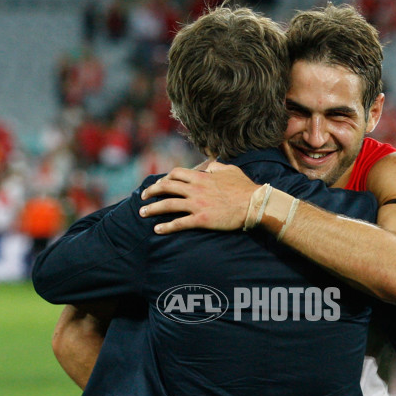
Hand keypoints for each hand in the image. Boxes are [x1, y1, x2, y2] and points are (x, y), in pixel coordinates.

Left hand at [138, 162, 256, 233]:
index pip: (176, 174)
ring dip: (152, 208)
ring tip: (142, 213)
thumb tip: (211, 165)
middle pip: (166, 187)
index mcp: (202, 177)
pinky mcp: (201, 219)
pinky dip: (166, 226)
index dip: (165, 178)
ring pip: (168, 204)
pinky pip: (179, 223)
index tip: (160, 184)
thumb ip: (217, 166)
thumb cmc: (244, 188)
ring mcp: (197, 204)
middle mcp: (195, 189)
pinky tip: (157, 229)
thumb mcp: (230, 170)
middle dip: (152, 191)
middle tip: (143, 197)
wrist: (254, 203)